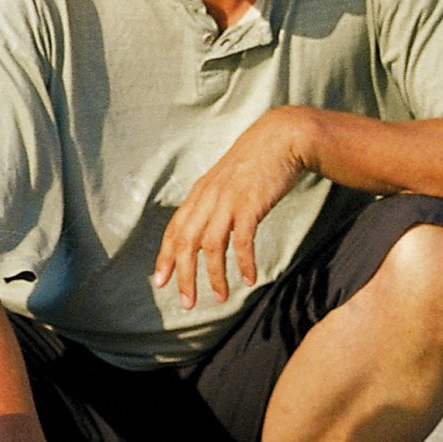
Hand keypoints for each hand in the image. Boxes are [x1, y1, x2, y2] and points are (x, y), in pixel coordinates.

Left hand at [153, 108, 307, 308]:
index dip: (165, 258)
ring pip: (211, 246)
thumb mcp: (227, 180)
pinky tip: (249, 279)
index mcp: (200, 194)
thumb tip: (209, 228)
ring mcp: (227, 200)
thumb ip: (215, 201)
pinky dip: (244, 262)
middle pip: (186, 243)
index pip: (174, 230)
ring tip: (220, 298)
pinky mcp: (249, 204)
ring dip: (214, 276)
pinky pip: (242, 240)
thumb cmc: (257, 161)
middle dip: (184, 276)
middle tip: (187, 303)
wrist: (281, 138)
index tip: (161, 282)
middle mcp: (208, 198)